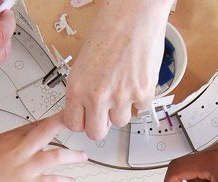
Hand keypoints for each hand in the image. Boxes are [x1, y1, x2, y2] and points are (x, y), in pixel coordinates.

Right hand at [0, 113, 86, 181]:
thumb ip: (17, 137)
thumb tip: (35, 130)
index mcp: (12, 138)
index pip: (38, 123)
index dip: (56, 118)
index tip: (69, 115)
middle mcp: (20, 150)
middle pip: (47, 131)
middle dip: (66, 124)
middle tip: (81, 123)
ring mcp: (26, 168)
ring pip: (56, 157)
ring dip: (73, 156)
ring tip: (83, 157)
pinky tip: (71, 181)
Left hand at [63, 0, 172, 139]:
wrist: (134, 13)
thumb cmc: (110, 27)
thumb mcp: (84, 61)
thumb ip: (85, 88)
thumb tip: (88, 106)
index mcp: (77, 87)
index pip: (74, 124)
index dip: (83, 121)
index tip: (87, 117)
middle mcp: (97, 96)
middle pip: (96, 133)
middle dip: (102, 124)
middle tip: (107, 111)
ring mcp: (121, 97)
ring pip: (120, 121)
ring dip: (123, 108)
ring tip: (124, 86)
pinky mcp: (143, 93)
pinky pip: (141, 107)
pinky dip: (141, 96)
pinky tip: (137, 77)